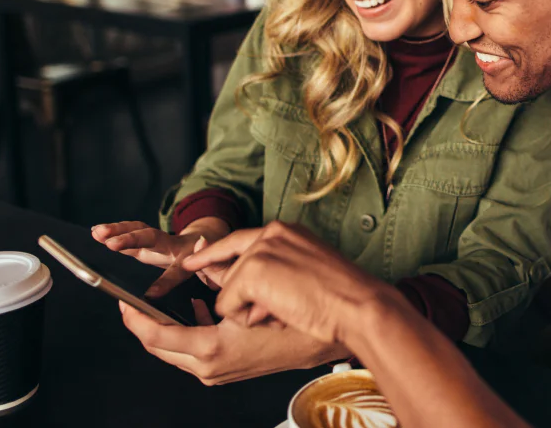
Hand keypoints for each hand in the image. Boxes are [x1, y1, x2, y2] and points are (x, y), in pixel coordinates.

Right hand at [92, 218, 235, 296]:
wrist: (208, 237)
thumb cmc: (208, 258)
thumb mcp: (212, 272)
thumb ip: (197, 279)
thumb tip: (166, 293)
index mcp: (190, 256)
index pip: (178, 269)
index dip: (166, 281)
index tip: (152, 294)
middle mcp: (171, 243)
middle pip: (152, 238)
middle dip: (132, 239)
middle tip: (112, 243)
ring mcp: (158, 239)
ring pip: (138, 231)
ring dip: (117, 231)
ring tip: (98, 233)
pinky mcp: (146, 240)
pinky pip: (130, 234)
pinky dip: (113, 232)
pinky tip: (96, 232)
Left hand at [118, 299, 347, 384]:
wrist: (330, 335)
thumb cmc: (293, 316)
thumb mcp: (248, 295)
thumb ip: (216, 279)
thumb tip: (196, 259)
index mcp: (210, 348)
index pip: (153, 336)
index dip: (133, 317)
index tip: (122, 301)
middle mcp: (209, 367)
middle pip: (158, 347)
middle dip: (142, 323)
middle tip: (132, 302)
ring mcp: (217, 372)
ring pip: (174, 350)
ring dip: (163, 327)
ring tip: (160, 302)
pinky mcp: (226, 370)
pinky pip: (192, 352)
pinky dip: (185, 331)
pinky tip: (196, 310)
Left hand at [190, 222, 404, 347]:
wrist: (358, 307)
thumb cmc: (341, 302)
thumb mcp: (303, 276)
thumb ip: (272, 271)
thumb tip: (227, 281)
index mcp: (285, 232)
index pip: (238, 240)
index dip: (213, 253)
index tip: (192, 262)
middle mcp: (269, 234)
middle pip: (228, 270)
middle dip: (241, 296)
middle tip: (278, 305)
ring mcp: (260, 251)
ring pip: (227, 291)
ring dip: (248, 310)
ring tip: (286, 310)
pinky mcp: (253, 271)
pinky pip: (227, 305)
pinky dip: (247, 317)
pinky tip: (276, 314)